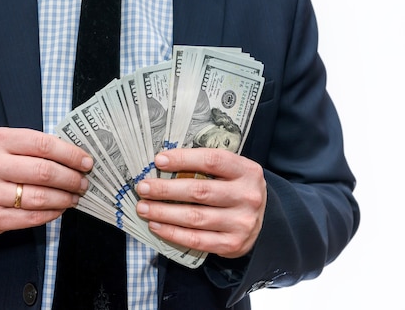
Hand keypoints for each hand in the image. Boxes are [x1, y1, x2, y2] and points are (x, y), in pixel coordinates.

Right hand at [0, 127, 92, 235]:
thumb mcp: (4, 145)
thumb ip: (34, 146)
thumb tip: (75, 156)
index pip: (43, 144)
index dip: (70, 154)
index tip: (86, 162)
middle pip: (44, 171)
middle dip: (71, 178)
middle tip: (83, 182)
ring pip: (40, 197)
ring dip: (65, 198)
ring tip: (74, 197)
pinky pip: (31, 218)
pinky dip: (51, 214)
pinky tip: (59, 208)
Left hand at [135, 148, 265, 258]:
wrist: (262, 221)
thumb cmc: (235, 189)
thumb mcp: (231, 171)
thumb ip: (205, 166)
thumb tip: (162, 163)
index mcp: (247, 171)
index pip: (212, 160)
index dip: (183, 159)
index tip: (158, 161)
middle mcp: (247, 196)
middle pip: (199, 191)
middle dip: (165, 189)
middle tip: (143, 187)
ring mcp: (242, 223)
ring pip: (194, 217)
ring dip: (163, 212)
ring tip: (143, 207)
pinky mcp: (232, 244)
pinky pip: (196, 239)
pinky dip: (172, 232)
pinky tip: (156, 225)